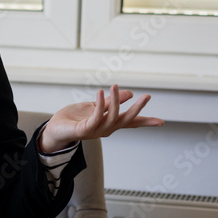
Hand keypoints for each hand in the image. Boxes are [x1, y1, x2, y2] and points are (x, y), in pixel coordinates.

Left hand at [37, 84, 163, 153]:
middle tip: (147, 97)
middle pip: (126, 120)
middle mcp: (105, 129)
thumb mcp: (95, 107)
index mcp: (110, 123)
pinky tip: (101, 93)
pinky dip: (100, 105)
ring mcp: (96, 131)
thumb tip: (129, 93)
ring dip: (115, 101)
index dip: (145, 122)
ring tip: (115, 86)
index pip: (131, 122)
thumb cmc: (74, 119)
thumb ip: (110, 102)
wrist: (55, 129)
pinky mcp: (84, 129)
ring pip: (112, 118)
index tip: (162, 122)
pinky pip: (95, 116)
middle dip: (137, 109)